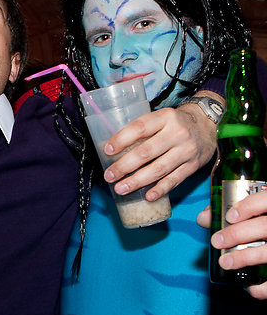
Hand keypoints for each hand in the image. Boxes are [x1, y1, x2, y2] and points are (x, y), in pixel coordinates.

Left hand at [102, 91, 218, 200]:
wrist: (208, 124)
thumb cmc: (175, 123)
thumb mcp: (161, 117)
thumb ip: (143, 129)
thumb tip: (113, 148)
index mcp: (165, 117)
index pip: (140, 128)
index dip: (122, 139)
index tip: (108, 150)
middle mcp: (177, 133)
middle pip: (146, 152)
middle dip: (124, 166)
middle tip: (109, 176)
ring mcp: (187, 150)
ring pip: (159, 168)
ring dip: (137, 181)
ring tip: (121, 188)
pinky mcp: (193, 165)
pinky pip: (175, 179)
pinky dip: (160, 189)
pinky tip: (148, 196)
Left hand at [202, 191, 266, 298]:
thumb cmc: (264, 224)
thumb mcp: (256, 212)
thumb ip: (231, 211)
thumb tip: (203, 218)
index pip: (266, 199)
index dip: (248, 206)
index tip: (229, 216)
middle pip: (265, 226)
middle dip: (237, 233)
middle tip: (216, 241)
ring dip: (245, 258)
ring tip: (224, 262)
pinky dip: (263, 287)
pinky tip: (250, 287)